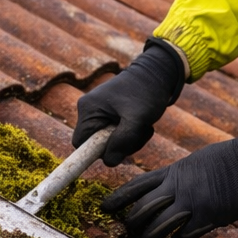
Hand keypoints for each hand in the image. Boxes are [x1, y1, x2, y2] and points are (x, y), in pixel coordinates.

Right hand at [74, 38, 185, 166]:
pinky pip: (116, 135)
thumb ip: (122, 140)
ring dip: (129, 140)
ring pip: (109, 142)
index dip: (96, 152)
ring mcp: (99, 113)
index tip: (116, 152)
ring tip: (143, 126)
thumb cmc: (146, 92)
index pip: (81, 144)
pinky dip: (130, 135)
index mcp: (88, 109)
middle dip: (119, 145)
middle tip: (138, 134)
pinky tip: (141, 124)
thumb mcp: (137, 119)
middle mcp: (89, 111)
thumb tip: (108, 162)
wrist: (157, 75)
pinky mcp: (109, 115)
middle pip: (96, 145)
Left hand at [102, 127, 237, 237]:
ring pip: (157, 226)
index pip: (137, 185)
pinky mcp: (208, 217)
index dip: (119, 198)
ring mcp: (192, 203)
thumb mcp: (197, 162)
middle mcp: (177, 187)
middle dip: (131, 224)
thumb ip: (180, 177)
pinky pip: (184, 236)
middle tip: (127, 235)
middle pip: (142, 209)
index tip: (104, 208)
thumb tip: (169, 189)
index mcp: (173, 172)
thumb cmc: (230, 159)